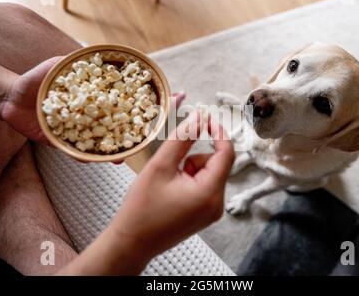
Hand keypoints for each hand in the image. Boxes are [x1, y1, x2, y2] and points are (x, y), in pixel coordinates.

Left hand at [0, 56, 185, 145]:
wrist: (11, 101)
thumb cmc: (35, 81)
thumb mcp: (53, 66)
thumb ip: (71, 62)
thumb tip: (89, 54)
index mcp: (97, 99)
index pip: (126, 99)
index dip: (146, 101)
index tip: (173, 97)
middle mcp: (95, 116)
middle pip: (123, 124)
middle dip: (141, 130)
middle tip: (158, 132)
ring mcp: (83, 132)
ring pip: (106, 143)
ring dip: (119, 150)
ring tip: (126, 155)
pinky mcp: (68, 145)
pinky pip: (82, 154)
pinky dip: (91, 158)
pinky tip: (98, 160)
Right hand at [59, 112, 234, 274]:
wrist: (131, 242)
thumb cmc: (141, 207)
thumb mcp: (161, 165)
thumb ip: (182, 137)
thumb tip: (199, 116)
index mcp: (209, 193)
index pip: (226, 152)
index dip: (217, 131)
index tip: (204, 118)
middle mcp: (216, 204)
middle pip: (216, 163)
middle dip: (193, 158)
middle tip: (170, 168)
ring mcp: (212, 212)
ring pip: (209, 174)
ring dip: (190, 170)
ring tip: (167, 184)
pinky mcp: (205, 214)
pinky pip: (205, 186)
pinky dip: (190, 181)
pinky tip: (171, 192)